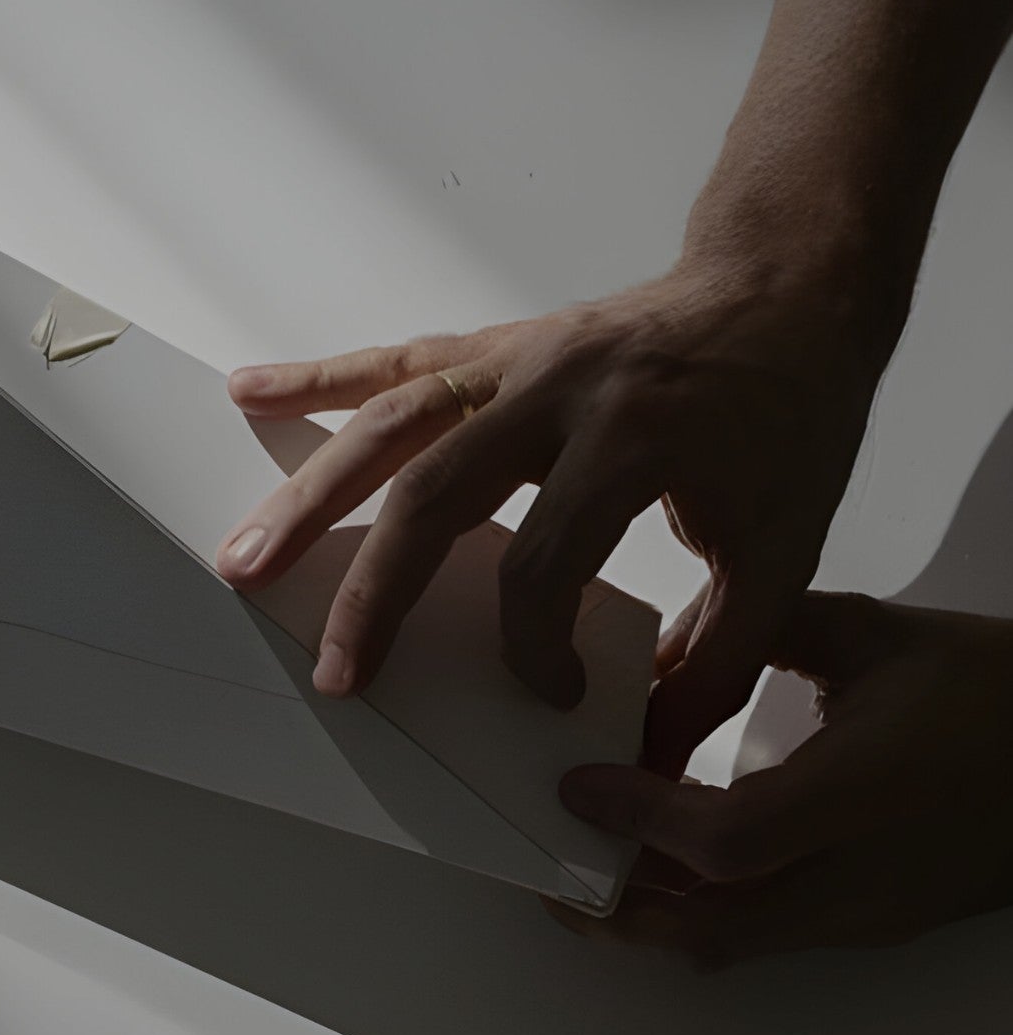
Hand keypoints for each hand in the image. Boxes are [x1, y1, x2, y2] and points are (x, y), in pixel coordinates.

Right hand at [218, 258, 893, 773]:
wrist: (787, 287)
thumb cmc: (792, 411)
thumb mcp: (787, 543)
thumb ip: (720, 655)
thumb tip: (651, 748)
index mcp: (633, 440)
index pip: (544, 564)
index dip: (532, 645)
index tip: (550, 691)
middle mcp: (556, 391)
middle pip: (433, 495)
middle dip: (369, 591)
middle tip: (329, 670)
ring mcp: (516, 360)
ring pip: (389, 427)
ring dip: (308, 495)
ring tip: (243, 554)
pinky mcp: (496, 347)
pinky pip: (394, 362)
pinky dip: (318, 380)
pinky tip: (251, 392)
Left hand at [552, 593, 1012, 965]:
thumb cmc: (994, 690)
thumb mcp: (875, 634)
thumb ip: (763, 630)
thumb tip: (671, 648)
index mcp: (866, 794)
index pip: (728, 839)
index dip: (640, 821)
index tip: (576, 790)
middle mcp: (865, 875)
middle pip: (716, 928)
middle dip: (620, 907)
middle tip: (553, 870)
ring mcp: (874, 912)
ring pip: (739, 943)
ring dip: (656, 917)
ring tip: (594, 871)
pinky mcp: (881, 921)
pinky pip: (770, 934)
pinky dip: (704, 910)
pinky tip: (671, 866)